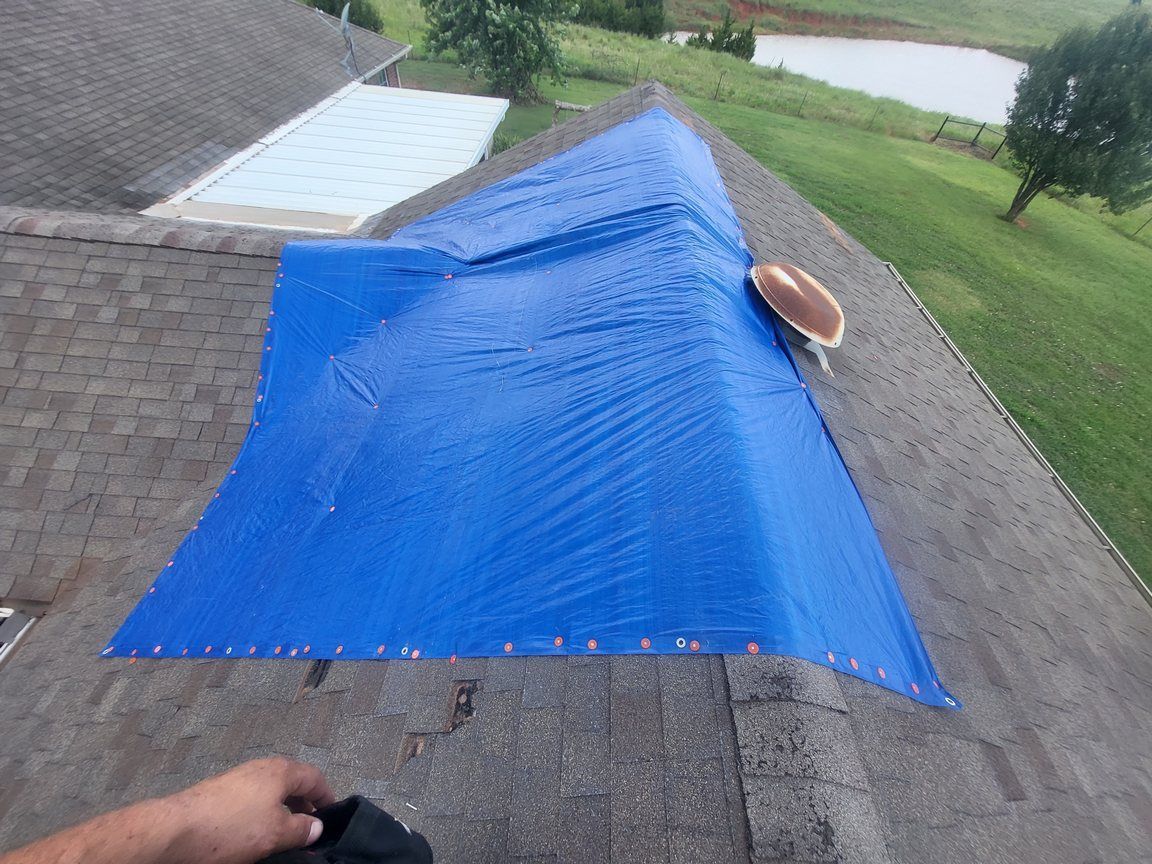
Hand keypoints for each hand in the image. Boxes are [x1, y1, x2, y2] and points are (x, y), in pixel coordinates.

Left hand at [166, 757, 335, 863]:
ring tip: (283, 836)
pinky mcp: (218, 794)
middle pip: (291, 783)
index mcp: (279, 770)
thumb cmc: (232, 827)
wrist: (175, 831)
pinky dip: (261, 815)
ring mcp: (237, 779)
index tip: (332, 816)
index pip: (314, 777)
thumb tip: (316, 826)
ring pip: (269, 793)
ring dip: (281, 812)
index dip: (327, 797)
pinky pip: (250, 801)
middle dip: (303, 805)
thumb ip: (301, 829)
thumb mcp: (275, 833)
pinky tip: (255, 835)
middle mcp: (259, 768)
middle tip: (309, 829)